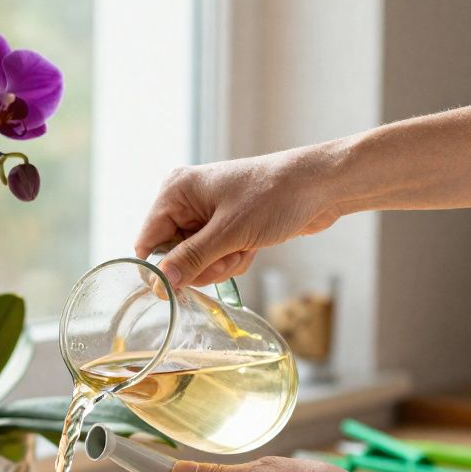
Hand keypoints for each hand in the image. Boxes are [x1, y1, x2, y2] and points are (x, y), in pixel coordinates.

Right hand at [135, 147, 344, 286]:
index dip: (163, 267)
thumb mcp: (229, 232)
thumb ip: (191, 259)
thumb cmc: (275, 196)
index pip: (148, 241)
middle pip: (173, 255)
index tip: (183, 285)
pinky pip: (215, 257)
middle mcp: (186, 201)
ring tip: (244, 248)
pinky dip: (233, 259)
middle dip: (202, 265)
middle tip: (228, 257)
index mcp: (176, 191)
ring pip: (196, 261)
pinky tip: (251, 246)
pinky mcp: (225, 226)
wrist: (322, 186)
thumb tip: (160, 284)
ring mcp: (206, 215)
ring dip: (221, 264)